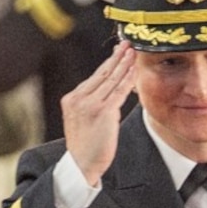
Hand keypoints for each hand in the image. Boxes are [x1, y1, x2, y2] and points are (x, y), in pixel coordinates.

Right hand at [60, 42, 136, 185]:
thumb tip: (108, 90)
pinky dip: (128, 80)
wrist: (81, 164)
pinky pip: (118, 92)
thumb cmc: (86, 145)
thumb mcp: (82, 119)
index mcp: (72, 98)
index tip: (117, 52)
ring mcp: (90, 104)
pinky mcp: (103, 112)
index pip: (93, 76)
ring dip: (124, 64)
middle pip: (102, 73)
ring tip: (133, 52)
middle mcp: (79, 98)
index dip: (108, 63)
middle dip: (116, 57)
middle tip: (127, 44)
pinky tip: (135, 71)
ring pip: (111, 80)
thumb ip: (91, 104)